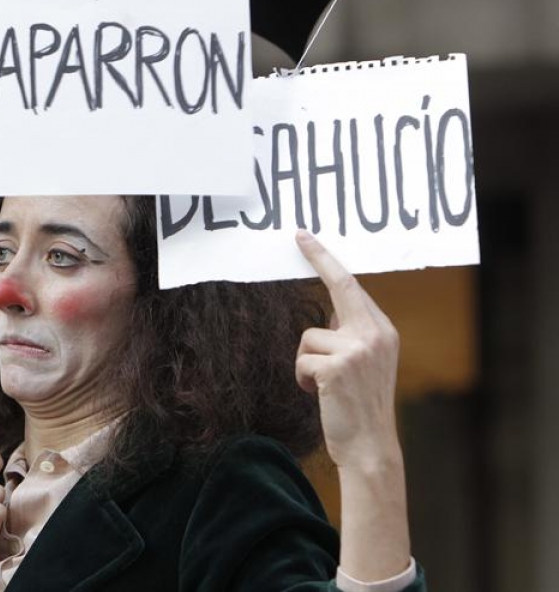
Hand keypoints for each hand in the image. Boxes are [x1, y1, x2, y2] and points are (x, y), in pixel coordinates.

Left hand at [294, 231, 401, 470]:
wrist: (370, 448)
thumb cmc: (359, 407)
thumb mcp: (365, 365)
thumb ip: (351, 336)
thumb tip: (326, 314)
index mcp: (383, 331)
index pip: (352, 287)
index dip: (328, 261)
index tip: (307, 239)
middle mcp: (375, 334)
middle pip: (338, 287)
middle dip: (318, 258)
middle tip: (298, 235)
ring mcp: (358, 349)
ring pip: (308, 336)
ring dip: (305, 361)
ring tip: (322, 385)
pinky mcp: (337, 367)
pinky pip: (302, 360)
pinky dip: (302, 378)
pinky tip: (319, 395)